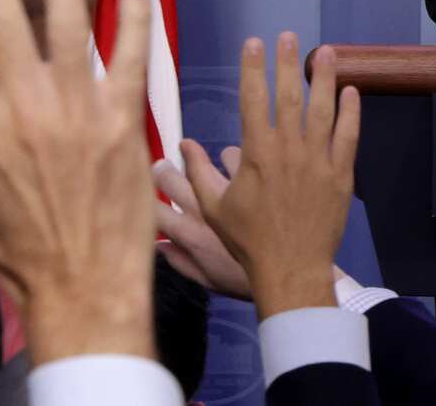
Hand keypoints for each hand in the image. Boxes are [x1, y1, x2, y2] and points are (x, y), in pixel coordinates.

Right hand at [154, 146, 252, 300]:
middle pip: (169, 181)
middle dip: (162, 172)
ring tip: (198, 158)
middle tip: (162, 166)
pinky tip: (237, 159)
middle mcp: (203, 209)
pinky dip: (233, 156)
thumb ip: (182, 262)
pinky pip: (234, 155)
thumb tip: (159, 245)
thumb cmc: (248, 280)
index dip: (142, 199)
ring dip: (200, 161)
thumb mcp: (211, 280)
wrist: (293, 270)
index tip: (143, 192)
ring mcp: (226, 191)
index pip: (153, 210)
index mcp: (190, 234)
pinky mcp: (254, 176)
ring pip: (200, 164)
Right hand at [187, 34, 360, 319]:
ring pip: (323, 110)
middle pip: (289, 96)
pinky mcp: (341, 175)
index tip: (253, 43)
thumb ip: (198, 172)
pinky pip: (348, 137)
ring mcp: (318, 160)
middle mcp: (288, 149)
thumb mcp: (214, 208)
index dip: (252, 68)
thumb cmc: (249, 241)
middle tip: (289, 36)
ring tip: (326, 51)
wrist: (291, 269)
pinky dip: (351, 113)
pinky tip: (352, 92)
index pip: (252, 99)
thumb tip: (182, 144)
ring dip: (324, 78)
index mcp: (256, 153)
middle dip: (287, 63)